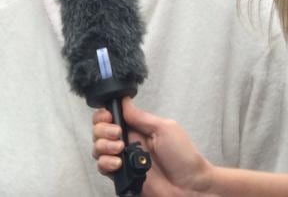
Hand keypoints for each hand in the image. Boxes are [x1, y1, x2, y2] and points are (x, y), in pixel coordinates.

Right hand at [92, 98, 213, 194]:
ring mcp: (123, 159)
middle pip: (99, 131)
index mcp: (137, 128)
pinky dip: (105, 163)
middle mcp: (127, 142)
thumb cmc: (184, 157)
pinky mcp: (122, 175)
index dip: (104, 115)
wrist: (190, 186)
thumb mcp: (164, 128)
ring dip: (103, 146)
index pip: (111, 117)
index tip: (109, 116)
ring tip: (119, 149)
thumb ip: (140, 116)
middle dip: (103, 130)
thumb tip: (123, 101)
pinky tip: (118, 163)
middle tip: (117, 134)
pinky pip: (102, 167)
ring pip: (98, 148)